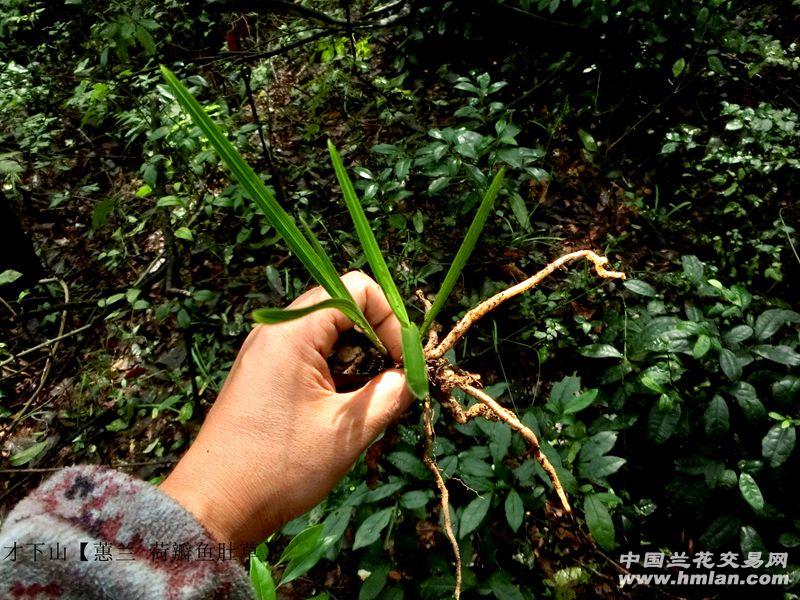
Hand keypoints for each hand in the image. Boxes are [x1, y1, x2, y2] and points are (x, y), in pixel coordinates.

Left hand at [159, 271, 412, 547]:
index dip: (388, 319)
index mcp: (292, 332)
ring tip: (369, 405)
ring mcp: (265, 352)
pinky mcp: (262, 375)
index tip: (401, 362)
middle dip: (375, 342)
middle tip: (392, 384)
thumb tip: (408, 378)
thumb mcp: (346, 431)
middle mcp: (275, 331)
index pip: (355, 289)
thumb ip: (387, 395)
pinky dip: (334, 374)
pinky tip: (343, 412)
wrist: (213, 506)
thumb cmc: (279, 467)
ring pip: (327, 336)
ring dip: (357, 363)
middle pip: (342, 310)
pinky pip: (309, 357)